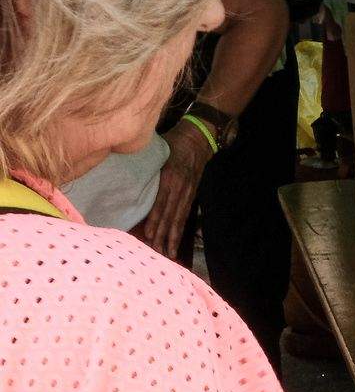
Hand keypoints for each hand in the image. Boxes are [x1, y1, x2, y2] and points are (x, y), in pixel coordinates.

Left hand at [135, 120, 212, 258]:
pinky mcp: (192, 195)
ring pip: (179, 218)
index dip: (155, 220)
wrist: (198, 138)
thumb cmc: (172, 142)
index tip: (149, 235)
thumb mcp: (155, 148)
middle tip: (156, 252)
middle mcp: (180, 188)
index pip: (161, 203)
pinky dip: (181, 229)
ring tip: (169, 253)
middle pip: (171, 216)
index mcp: (170, 177)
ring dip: (174, 237)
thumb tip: (120, 175)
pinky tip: (176, 241)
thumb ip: (142, 163)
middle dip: (164, 235)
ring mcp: (188, 192)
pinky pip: (185, 215)